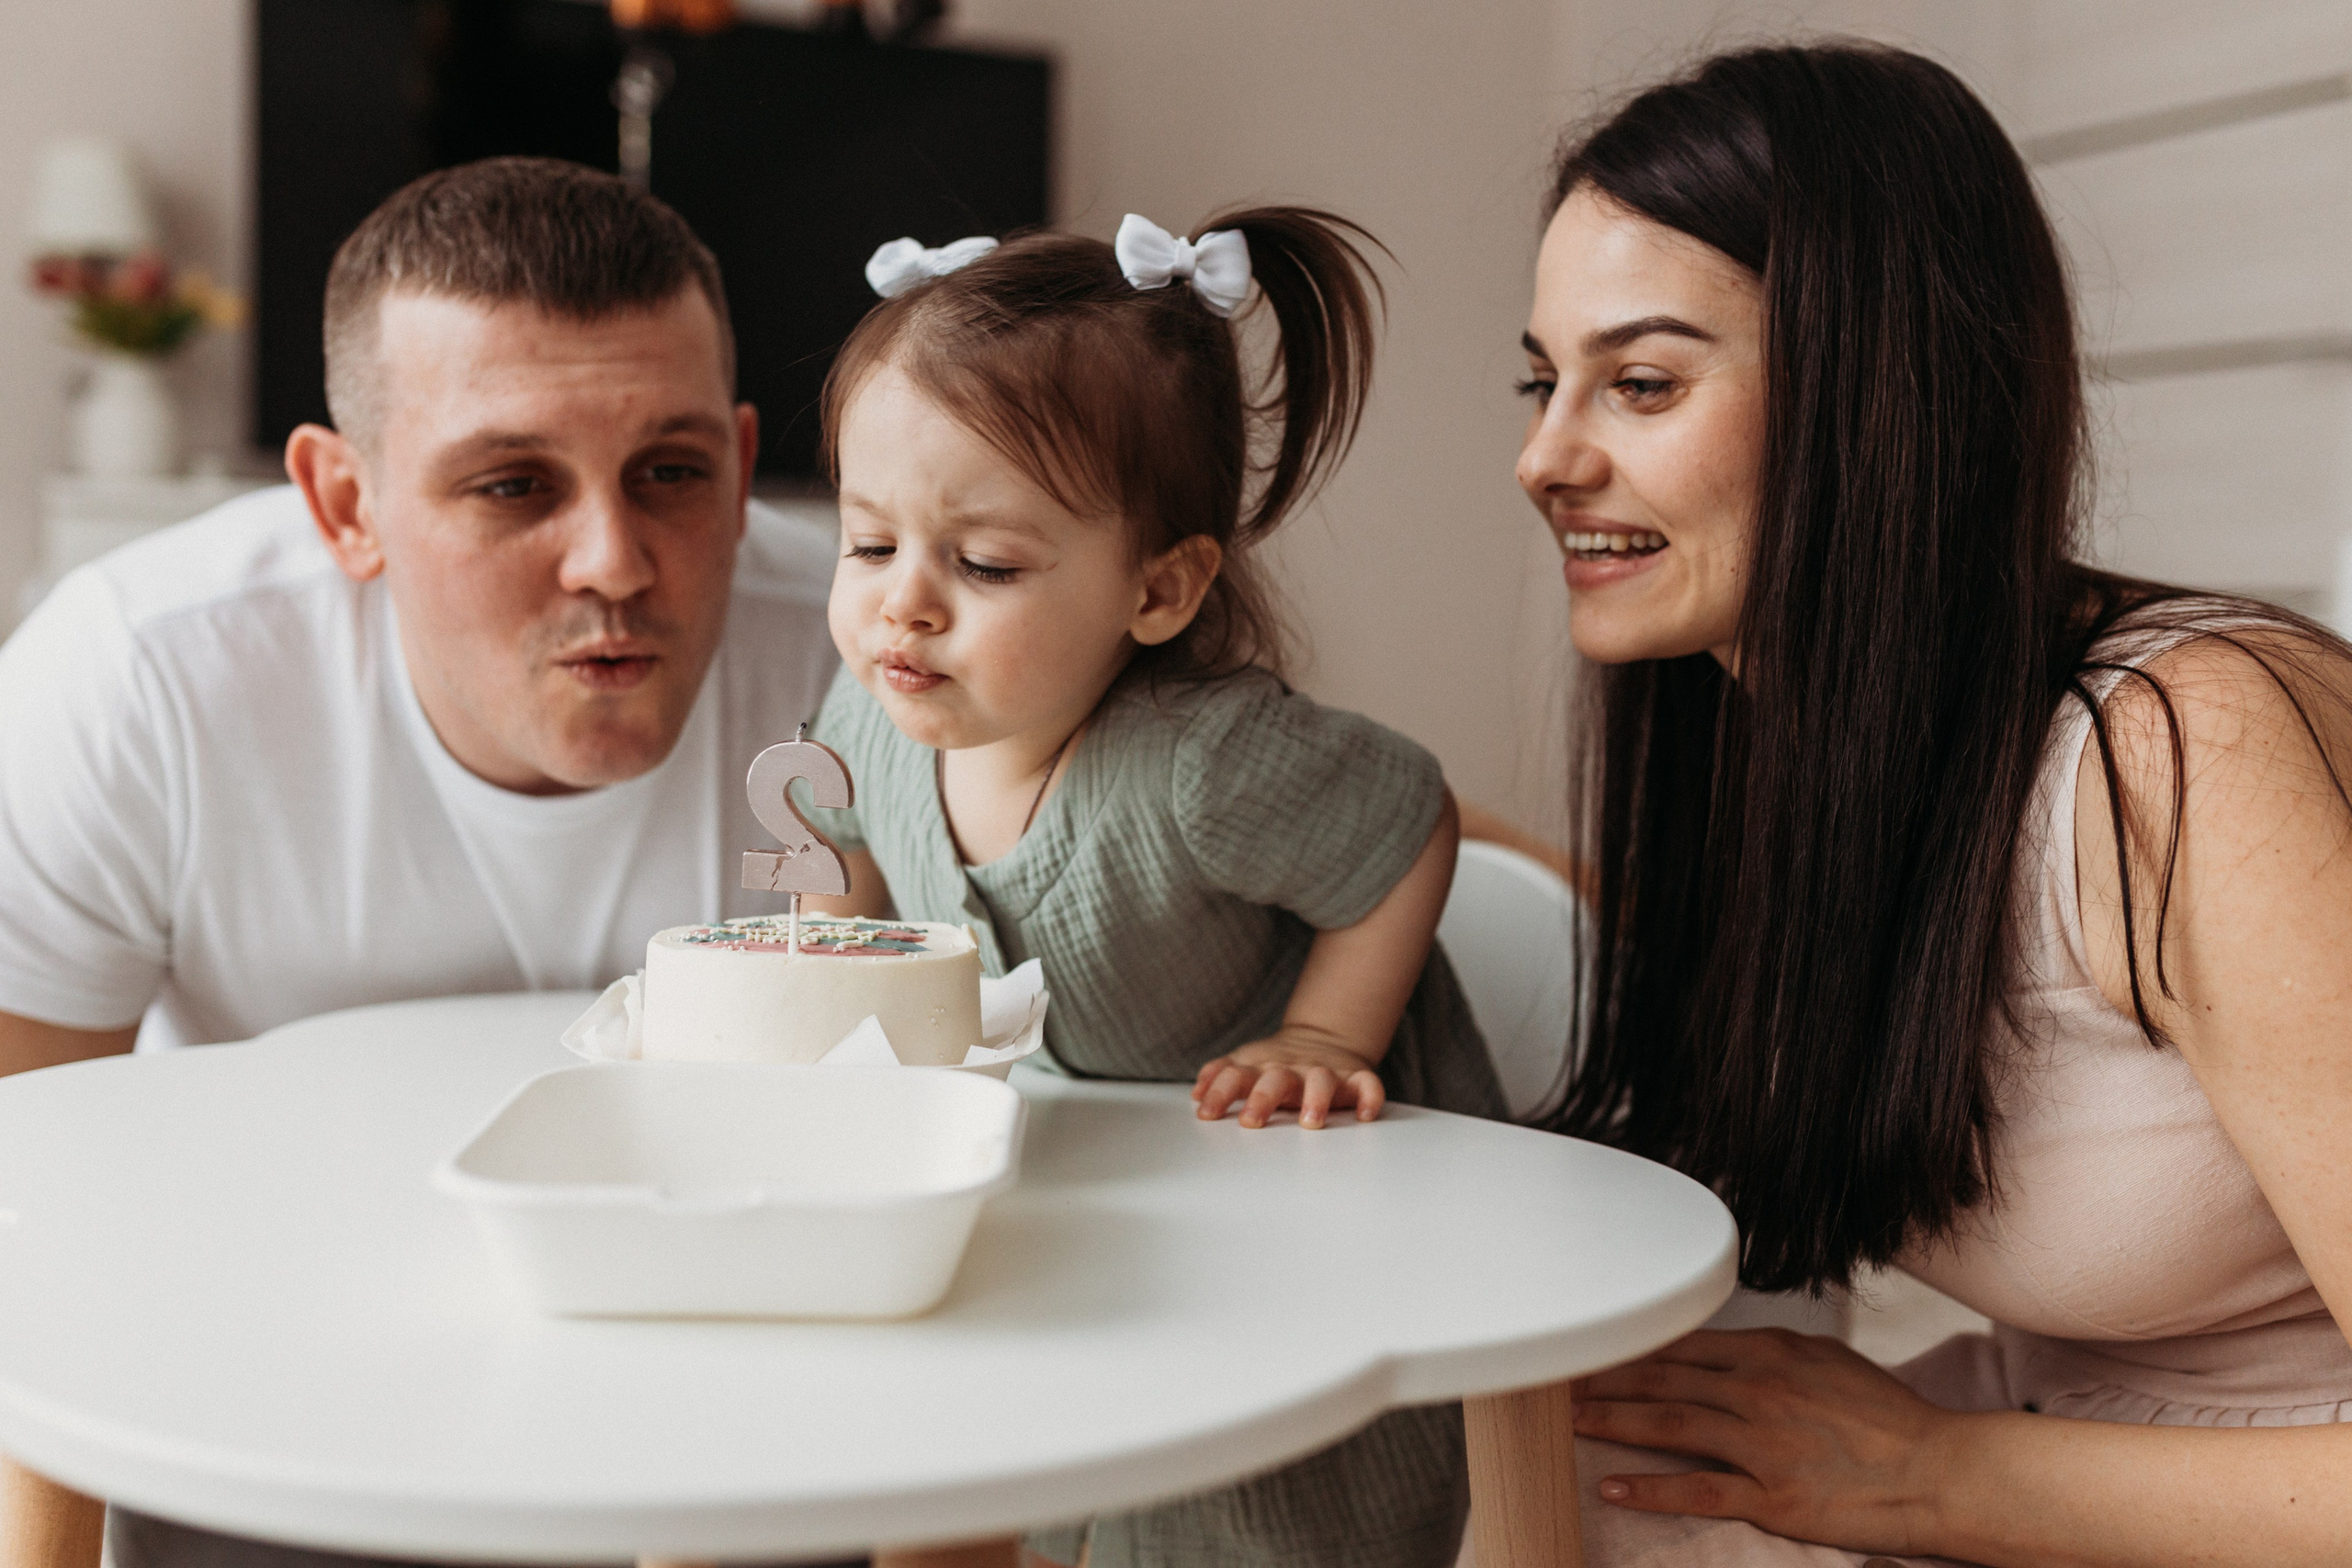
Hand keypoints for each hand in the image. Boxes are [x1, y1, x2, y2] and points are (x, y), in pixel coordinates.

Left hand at [1191, 1029, 1386, 1128]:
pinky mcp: (1355, 1077)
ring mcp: (1325, 1072)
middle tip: (1250, 1121)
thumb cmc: (1275, 1064)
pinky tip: (1364, 1116)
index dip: (1219, 1092)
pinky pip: (1368, 1085)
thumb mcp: (1244, 1063)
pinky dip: (1369, 1098)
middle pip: (1275, 1079)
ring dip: (1316, 1098)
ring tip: (1310, 1122)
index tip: (1206, 1114)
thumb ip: (1219, 1076)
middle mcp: (1292, 1069)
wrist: (1322, 1039)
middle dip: (1262, 1099)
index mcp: (1261, 1067)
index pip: (1235, 1075)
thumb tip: (1196, 1095)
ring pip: (1323, 1080)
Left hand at [1572, 1328, 1968, 1557]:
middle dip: (1604, 1379)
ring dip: (1612, 1422)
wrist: (1937, 1469)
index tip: (1591, 1349)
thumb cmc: (1886, 1418)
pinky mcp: (1771, 1494)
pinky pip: (1696, 1489)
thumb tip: (1722, 1348)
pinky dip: (1649, 1488)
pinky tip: (1612, 1485)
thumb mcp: (1825, 1361)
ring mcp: (1762, 1442)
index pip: (1679, 1344)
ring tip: (1569, 1422)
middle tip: (1559, 1380)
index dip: (1628, 1347)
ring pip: (1668, 1425)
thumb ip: (1768, 1353)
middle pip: (1661, 1379)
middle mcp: (1758, 1389)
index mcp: (1770, 1352)